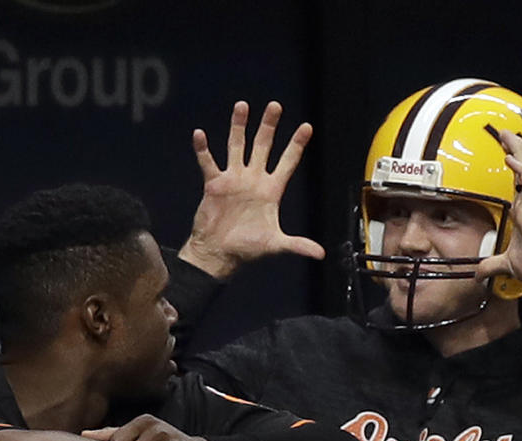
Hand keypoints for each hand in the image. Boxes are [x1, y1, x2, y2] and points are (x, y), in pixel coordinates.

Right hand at [179, 100, 324, 278]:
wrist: (219, 253)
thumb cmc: (247, 249)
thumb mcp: (275, 244)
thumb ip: (298, 245)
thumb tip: (321, 254)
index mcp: (271, 190)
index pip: (287, 162)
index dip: (296, 144)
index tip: (306, 126)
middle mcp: (253, 180)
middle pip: (263, 146)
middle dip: (269, 126)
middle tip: (275, 106)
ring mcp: (233, 179)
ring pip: (237, 146)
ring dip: (239, 127)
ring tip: (242, 106)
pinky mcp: (214, 184)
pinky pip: (208, 162)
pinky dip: (203, 149)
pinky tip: (200, 134)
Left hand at [474, 129, 521, 311]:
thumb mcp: (506, 264)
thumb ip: (491, 265)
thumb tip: (478, 273)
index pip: (518, 181)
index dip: (514, 164)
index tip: (506, 150)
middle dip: (515, 148)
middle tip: (505, 132)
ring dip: (517, 151)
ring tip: (508, 135)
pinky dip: (520, 170)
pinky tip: (511, 158)